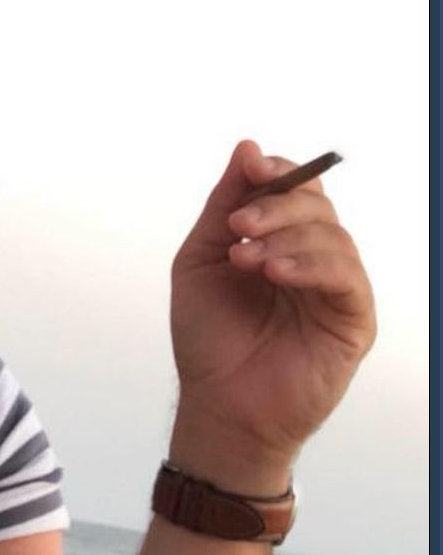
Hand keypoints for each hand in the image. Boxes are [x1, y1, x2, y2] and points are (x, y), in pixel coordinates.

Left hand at [169, 140, 375, 492]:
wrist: (217, 406)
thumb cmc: (208, 339)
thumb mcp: (201, 260)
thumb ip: (224, 206)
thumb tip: (247, 148)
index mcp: (277, 241)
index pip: (294, 189)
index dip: (278, 172)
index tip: (252, 168)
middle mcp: (311, 259)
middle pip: (316, 205)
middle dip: (277, 205)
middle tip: (239, 226)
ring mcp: (334, 289)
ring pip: (332, 236)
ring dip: (286, 238)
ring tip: (246, 259)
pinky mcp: (353, 320)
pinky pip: (345, 277)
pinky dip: (311, 265)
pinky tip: (275, 272)